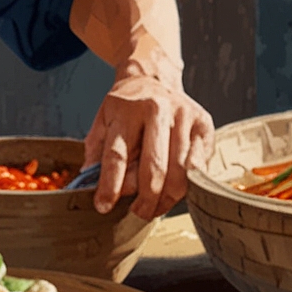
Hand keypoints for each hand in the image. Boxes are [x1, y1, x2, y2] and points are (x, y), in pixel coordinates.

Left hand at [85, 69, 213, 219]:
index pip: (117, 156)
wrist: (154, 78)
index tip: (103, 206)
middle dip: (146, 200)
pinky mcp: (203, 124)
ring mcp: (183, 116)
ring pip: (180, 171)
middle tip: (138, 213)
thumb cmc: (126, 106)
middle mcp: (157, 110)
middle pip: (154, 167)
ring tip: (156, 207)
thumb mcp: (103, 120)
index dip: (110, 186)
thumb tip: (87, 182)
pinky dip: (188, 185)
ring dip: (167, 198)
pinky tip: (175, 192)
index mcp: (126, 110)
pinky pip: (199, 165)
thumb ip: (95, 150)